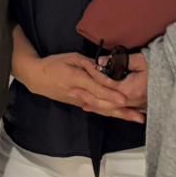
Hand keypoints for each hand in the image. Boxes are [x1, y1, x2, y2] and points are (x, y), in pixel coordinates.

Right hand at [28, 52, 144, 123]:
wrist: (36, 78)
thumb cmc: (54, 64)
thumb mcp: (71, 58)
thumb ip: (89, 64)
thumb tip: (105, 68)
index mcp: (77, 79)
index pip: (97, 88)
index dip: (111, 94)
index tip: (125, 99)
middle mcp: (79, 94)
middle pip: (103, 104)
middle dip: (122, 111)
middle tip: (139, 116)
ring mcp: (79, 101)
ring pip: (102, 109)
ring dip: (120, 115)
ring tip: (136, 118)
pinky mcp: (79, 104)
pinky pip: (97, 109)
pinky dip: (111, 113)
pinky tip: (122, 116)